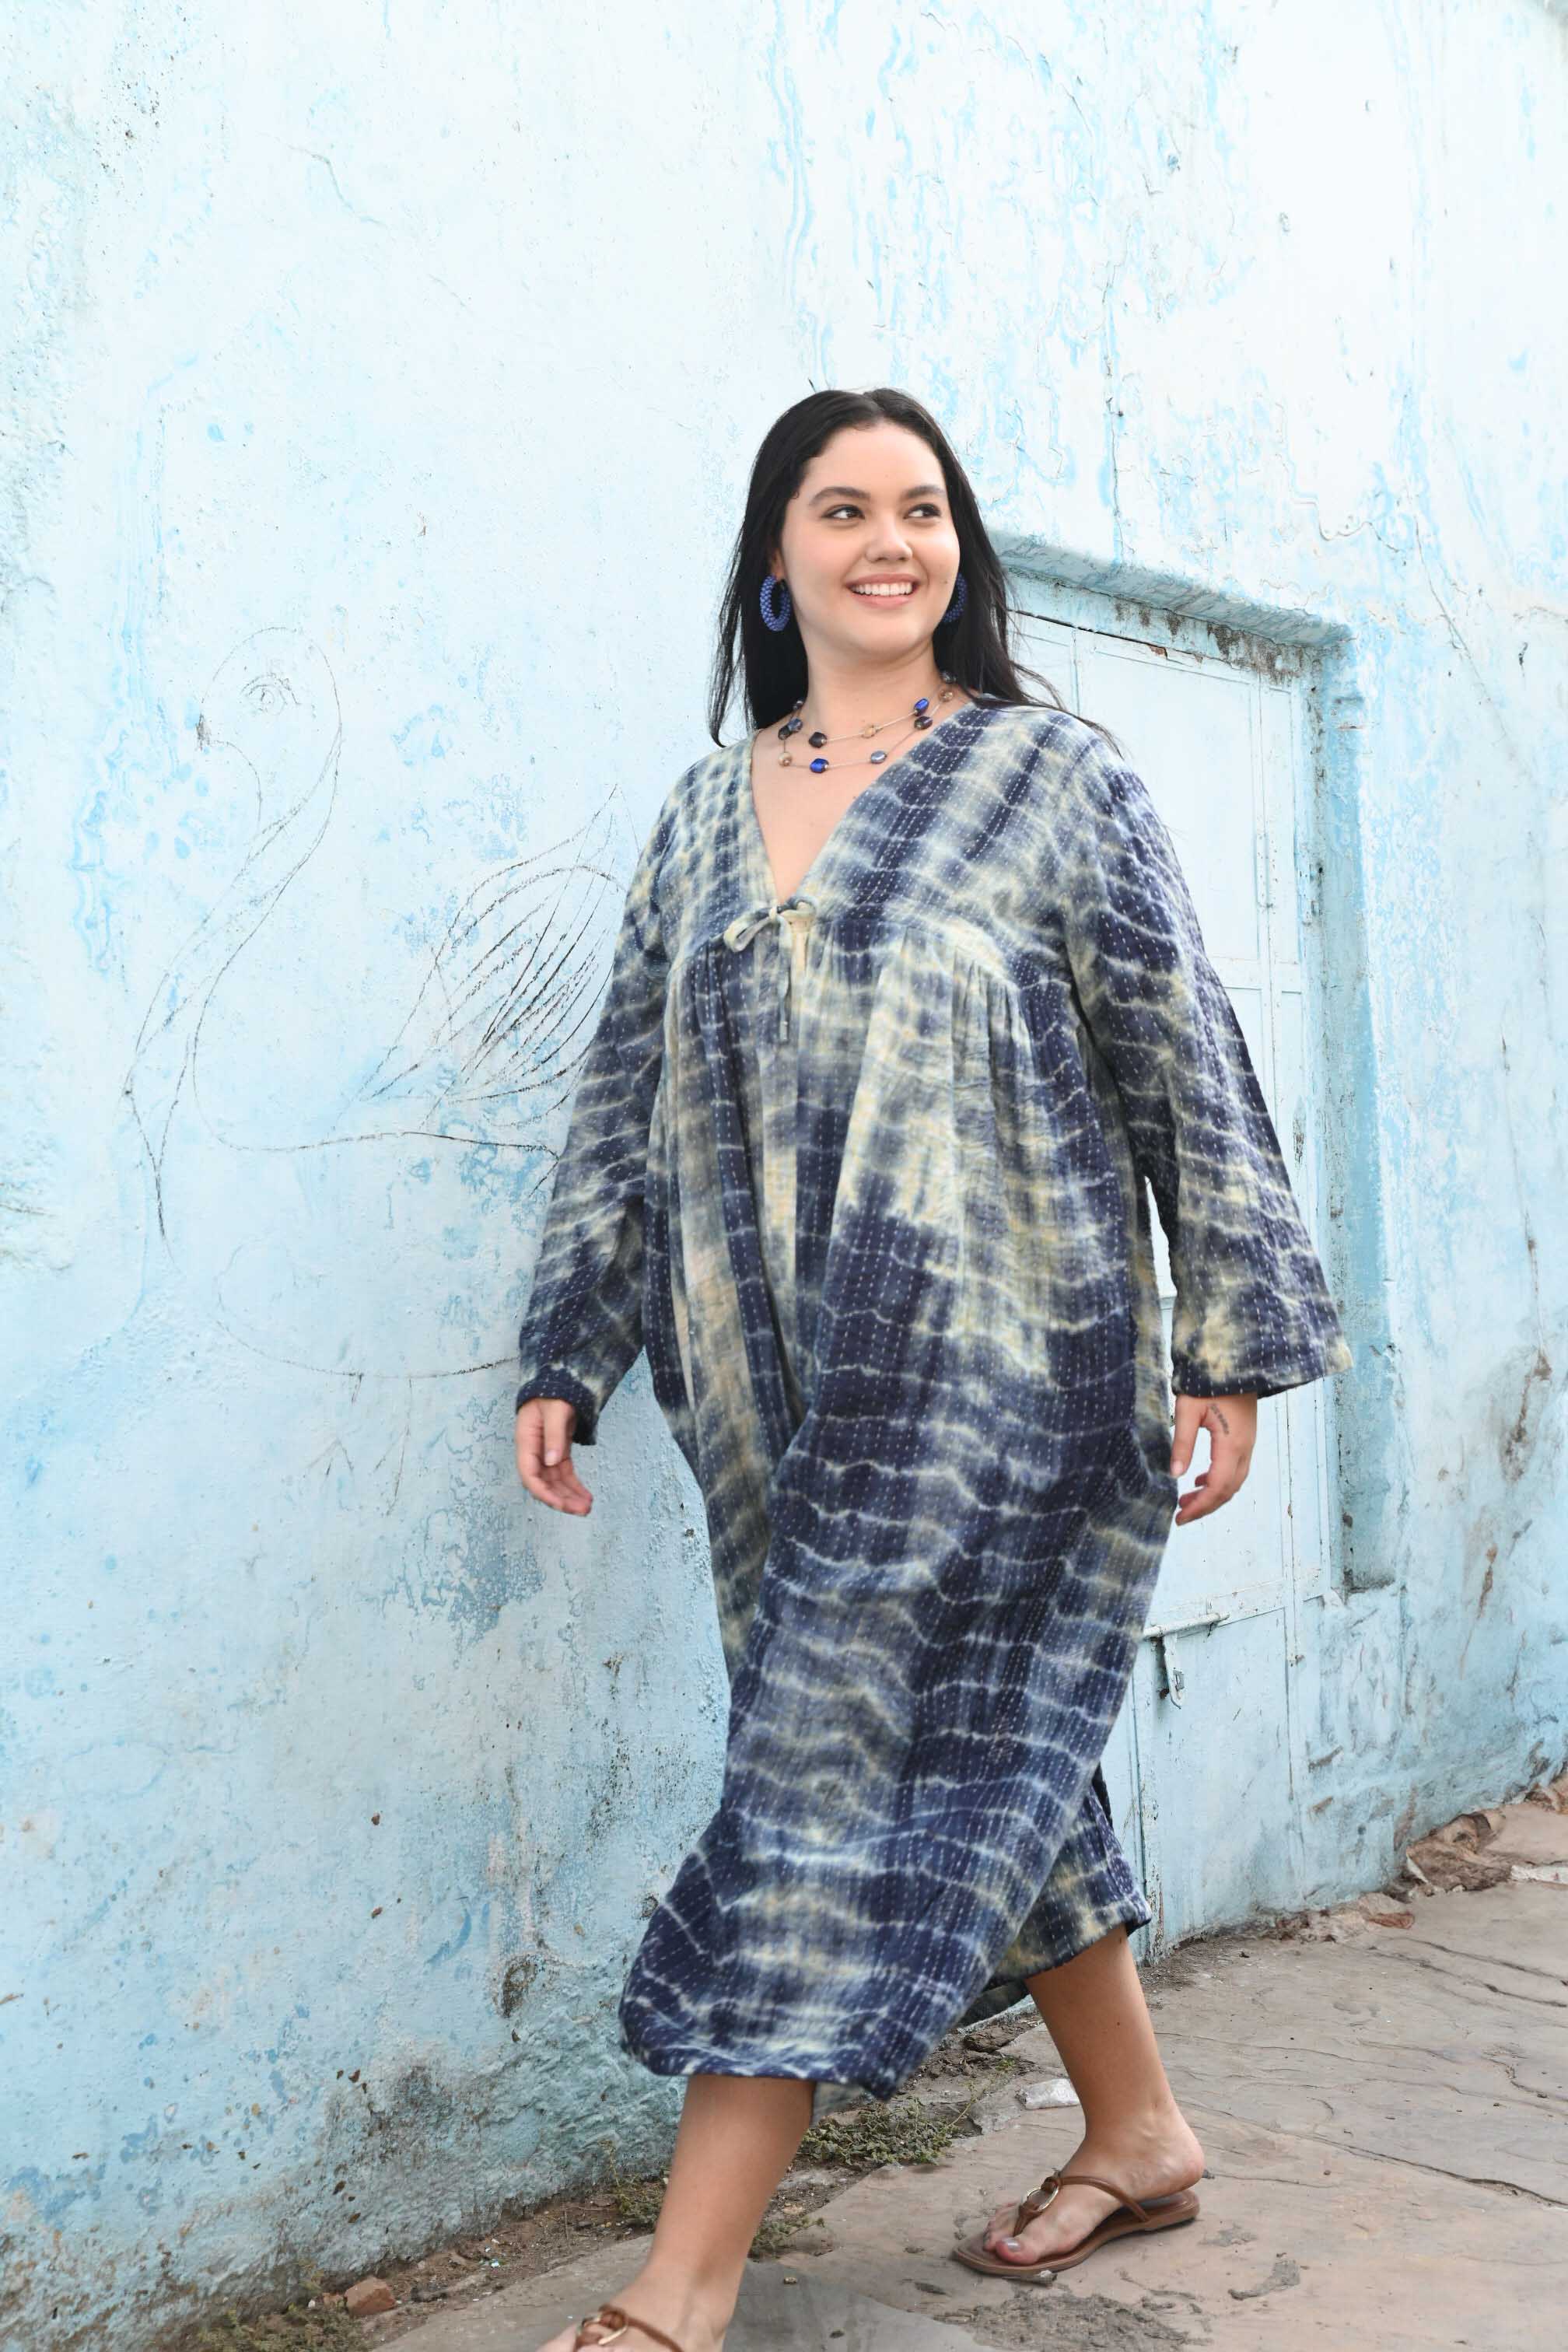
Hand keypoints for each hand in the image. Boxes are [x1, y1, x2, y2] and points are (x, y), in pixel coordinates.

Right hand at [515, 1397, 593, 1514]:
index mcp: (526, 1440)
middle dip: (561, 1499)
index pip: (529, 1474)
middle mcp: (533, 1451)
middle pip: (544, 1483)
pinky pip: (564, 1474)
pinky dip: (574, 1486)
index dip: (543, 1492)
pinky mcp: (558, 1452)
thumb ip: (554, 1434)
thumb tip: (552, 1461)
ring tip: (587, 1508)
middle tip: (582, 1511)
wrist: (558, 1382)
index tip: (560, 1504)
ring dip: (569, 1496)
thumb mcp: (556, 1409)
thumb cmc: (553, 1393)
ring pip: (555, 1482)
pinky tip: (586, 1496)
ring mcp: (545, 1453)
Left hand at [1169, 1391, 1255, 1524]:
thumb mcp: (1187, 1409)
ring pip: (1233, 1481)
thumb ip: (1182, 1442)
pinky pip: (1235, 1468)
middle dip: (1205, 1506)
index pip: (1217, 1487)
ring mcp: (1248, 1443)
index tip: (1179, 1518)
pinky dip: (1219, 1480)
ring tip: (1186, 1501)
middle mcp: (1245, 1448)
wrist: (1235, 1359)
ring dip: (1212, 1494)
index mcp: (1231, 1444)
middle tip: (1180, 1515)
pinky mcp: (1245, 1437)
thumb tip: (1174, 1474)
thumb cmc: (1207, 1381)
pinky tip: (1200, 1479)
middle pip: (1228, 1490)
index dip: (1199, 1506)